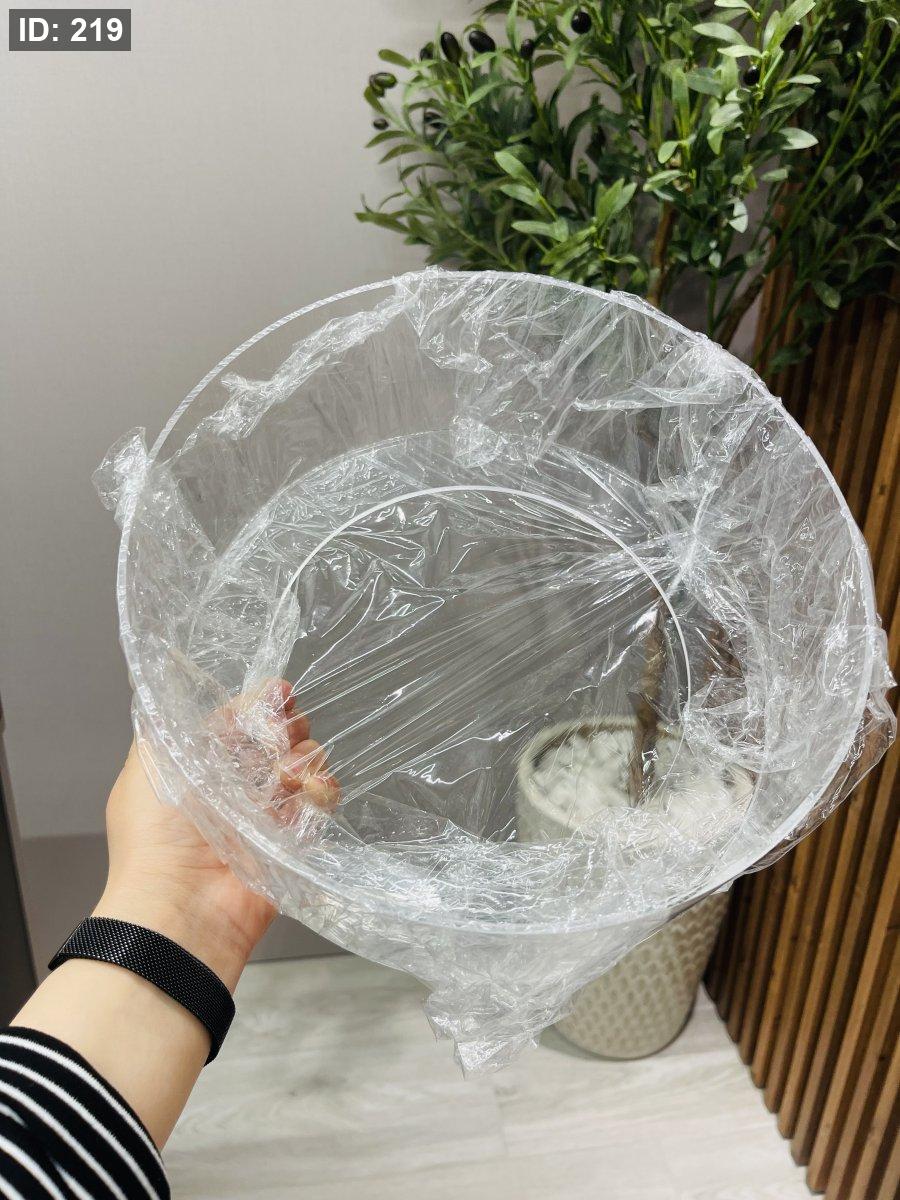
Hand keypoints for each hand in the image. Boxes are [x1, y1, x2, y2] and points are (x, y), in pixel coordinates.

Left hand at [95, 680, 337, 987]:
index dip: (261, 703)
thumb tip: (202, 692)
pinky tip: (309, 790)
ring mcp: (266, 813)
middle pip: (278, 737)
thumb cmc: (154, 838)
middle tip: (282, 734)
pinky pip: (321, 800)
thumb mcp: (147, 767)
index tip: (279, 692)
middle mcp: (234, 787)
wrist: (180, 906)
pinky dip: (322, 789)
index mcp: (200, 766)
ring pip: (305, 763)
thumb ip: (169, 724)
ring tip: (286, 775)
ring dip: (303, 758)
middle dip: (287, 727)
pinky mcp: (292, 839)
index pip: (240, 720)